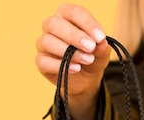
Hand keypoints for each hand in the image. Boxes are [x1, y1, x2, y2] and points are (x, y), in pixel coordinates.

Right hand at [36, 4, 110, 119]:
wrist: (85, 83)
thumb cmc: (93, 61)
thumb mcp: (103, 55)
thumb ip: (103, 47)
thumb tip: (101, 42)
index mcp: (68, 17)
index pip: (73, 12)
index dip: (86, 23)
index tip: (100, 37)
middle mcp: (53, 26)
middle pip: (56, 23)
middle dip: (75, 36)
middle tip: (92, 48)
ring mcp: (44, 44)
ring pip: (48, 41)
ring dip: (68, 51)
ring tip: (86, 61)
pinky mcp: (41, 62)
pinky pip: (44, 60)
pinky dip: (59, 64)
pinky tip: (75, 70)